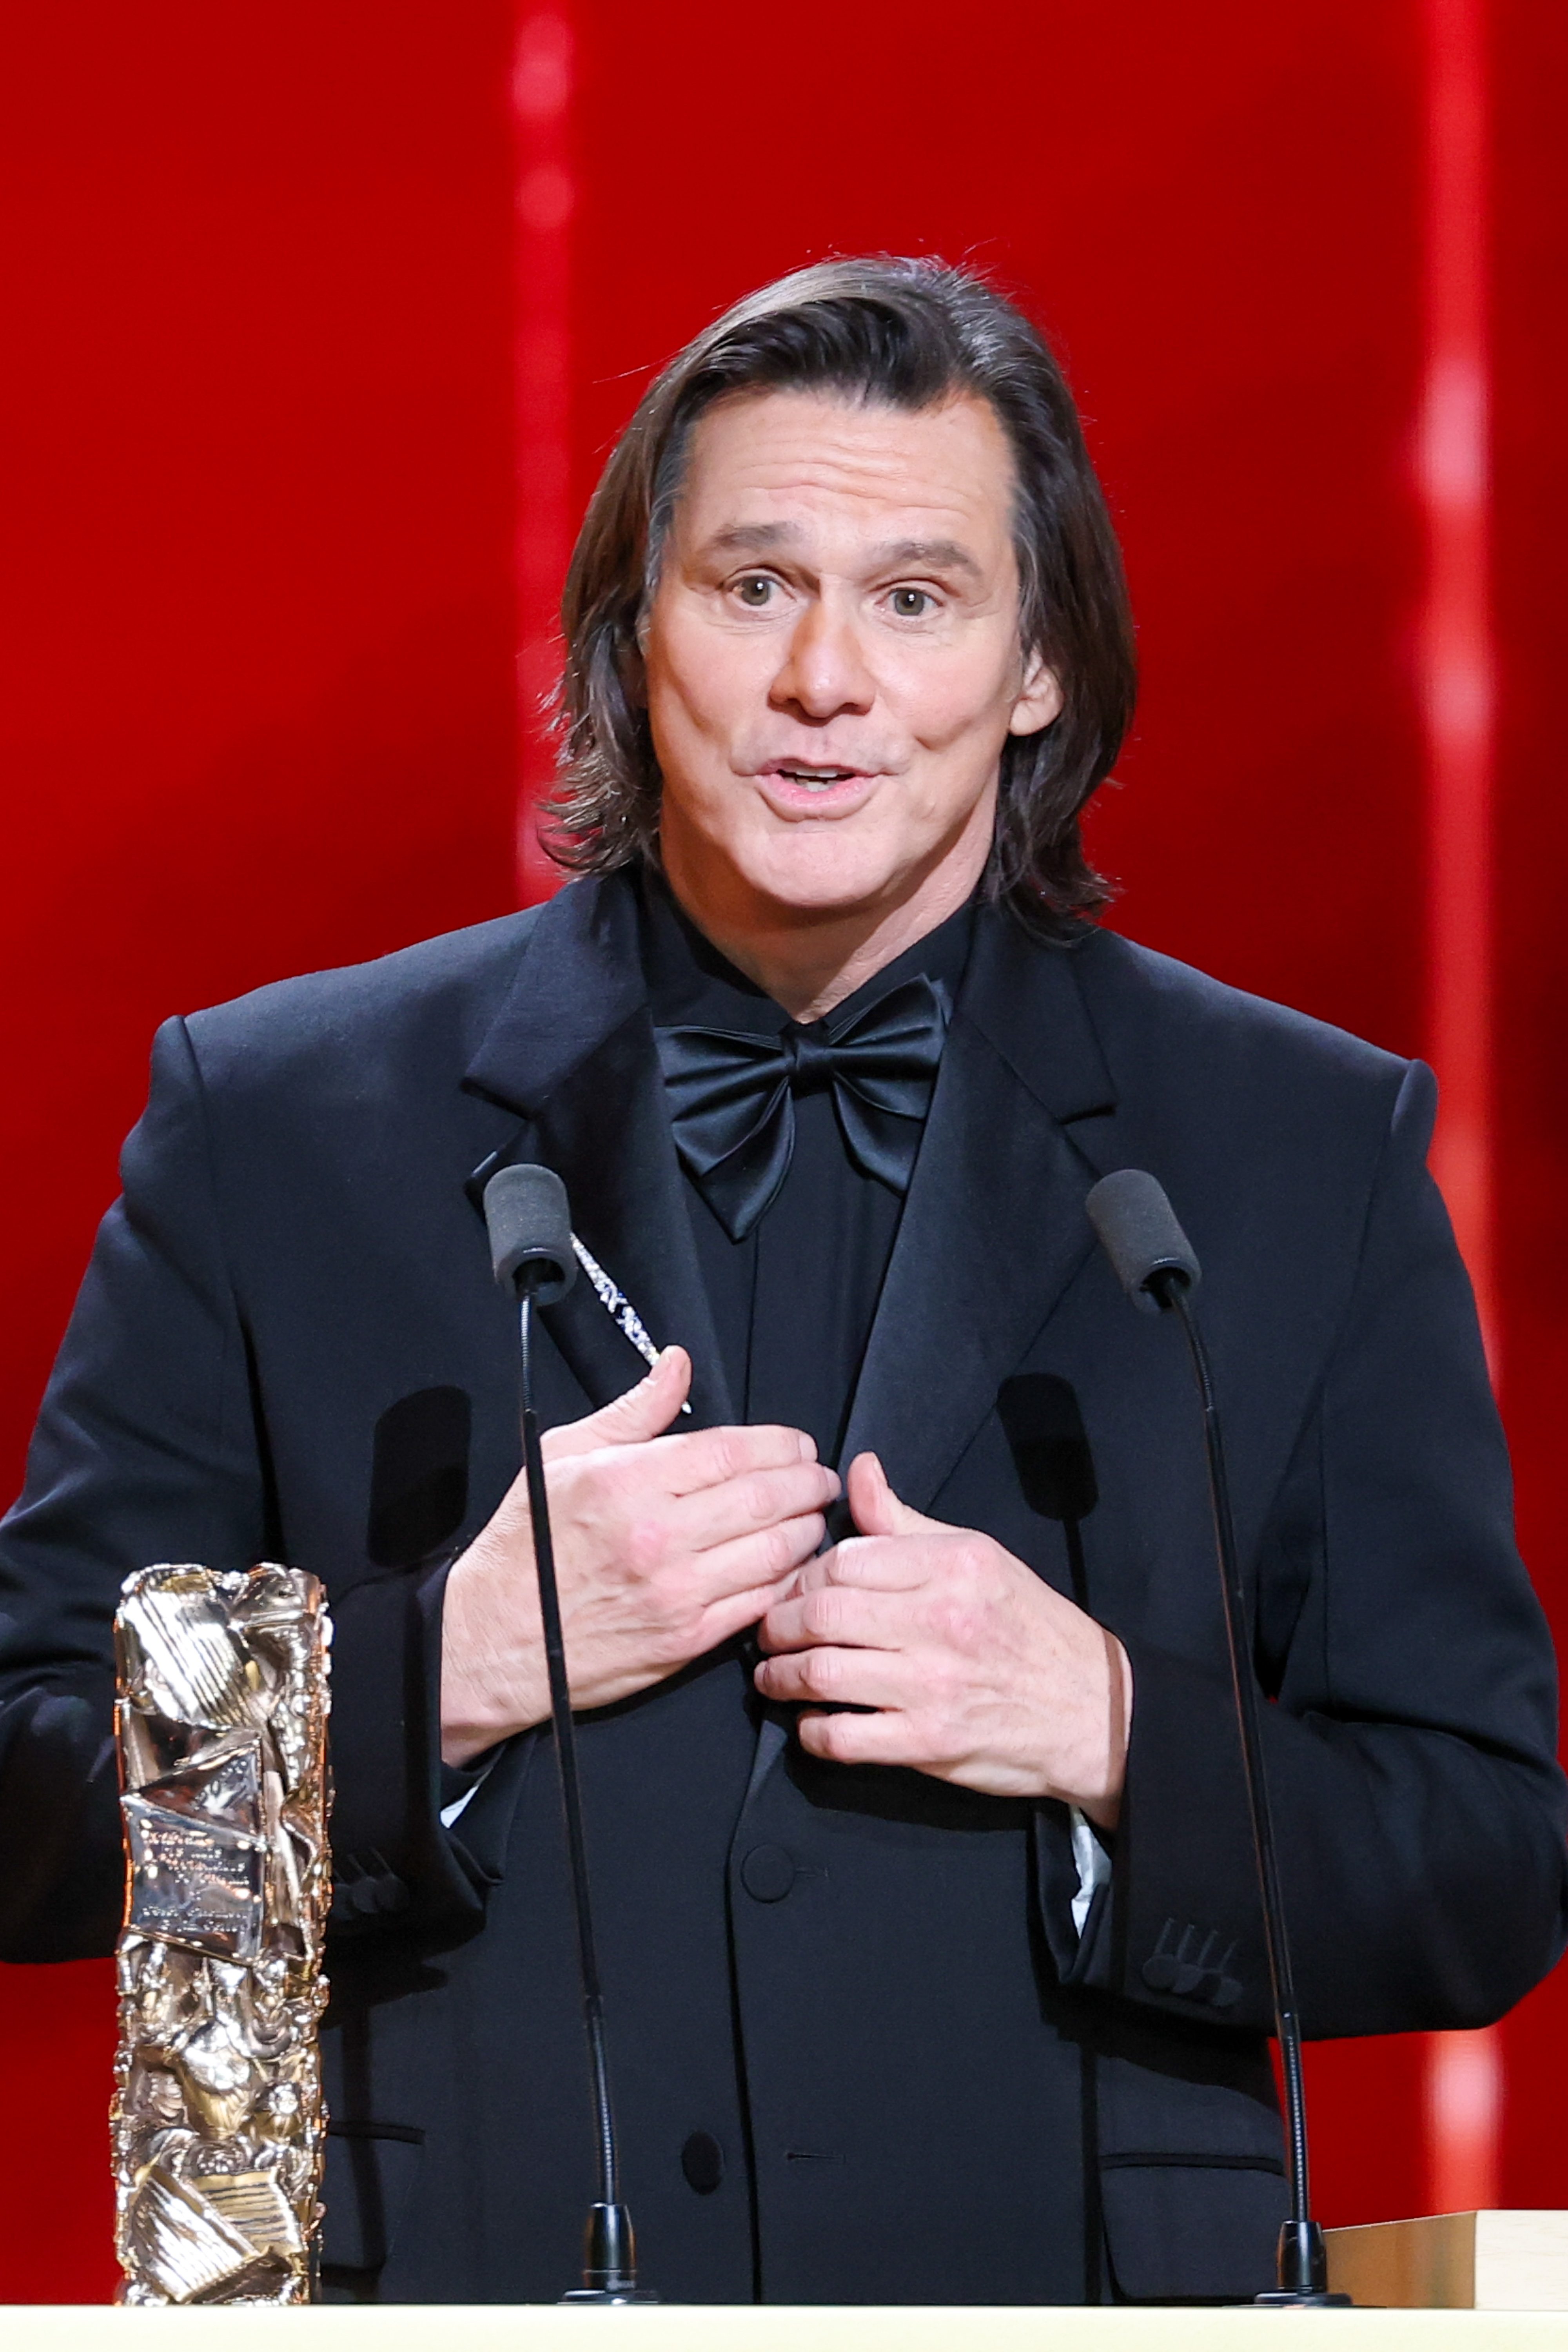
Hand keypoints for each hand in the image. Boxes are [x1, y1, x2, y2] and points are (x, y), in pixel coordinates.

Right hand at [441, 1348, 838, 1764]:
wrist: (492, 1641)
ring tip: (814, 1516)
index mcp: (628, 1481)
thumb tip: (676, 1364)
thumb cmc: (524, 1546)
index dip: (781, 1444)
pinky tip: (792, 1564)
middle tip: (821, 1476)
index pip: (735, 1450)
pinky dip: (787, 1579)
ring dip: (808, 1529)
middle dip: (808, 1482)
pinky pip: (760, 1602)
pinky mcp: (686, 1641)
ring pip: (776, 1550)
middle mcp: (658, 1535)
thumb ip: (632, 1411)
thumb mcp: (563, 1457)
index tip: (798, 1444)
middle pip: (767, 1497)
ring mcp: (677, 1592)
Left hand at [755, 1452, 1131, 1824]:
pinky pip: (844, 1738)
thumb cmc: (1030, 1627)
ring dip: (781, 1677)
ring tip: (774, 1675)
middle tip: (770, 1632)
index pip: (843, 1560)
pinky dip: (813, 1731)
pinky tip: (811, 1721)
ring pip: (821, 1674)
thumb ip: (905, 1521)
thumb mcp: (977, 1556)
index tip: (791, 1589)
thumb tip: (857, 1471)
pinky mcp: (930, 1744)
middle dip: (778, 1624)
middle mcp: (942, 1621)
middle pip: (821, 1614)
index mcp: (952, 1566)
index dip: (800, 1575)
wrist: (1093, 1710)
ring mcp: (934, 1686)